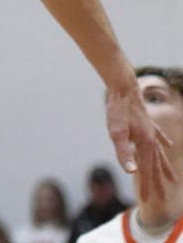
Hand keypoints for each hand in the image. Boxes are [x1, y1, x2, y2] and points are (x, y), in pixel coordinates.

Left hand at [107, 82, 174, 198]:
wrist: (123, 87)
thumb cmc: (118, 110)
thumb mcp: (116, 132)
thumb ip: (123, 152)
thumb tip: (132, 172)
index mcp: (146, 145)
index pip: (146, 171)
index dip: (146, 186)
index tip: (147, 201)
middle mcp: (152, 140)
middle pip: (156, 166)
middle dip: (158, 182)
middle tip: (163, 199)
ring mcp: (151, 131)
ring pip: (160, 154)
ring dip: (165, 167)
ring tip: (172, 179)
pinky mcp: (148, 122)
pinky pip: (160, 136)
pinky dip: (165, 142)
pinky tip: (169, 146)